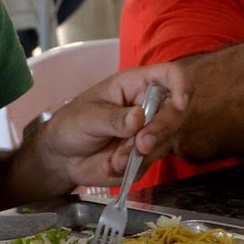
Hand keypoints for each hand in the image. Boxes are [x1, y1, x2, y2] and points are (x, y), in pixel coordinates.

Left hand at [29, 63, 191, 187]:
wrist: (62, 157)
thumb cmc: (72, 125)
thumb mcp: (87, 118)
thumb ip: (113, 119)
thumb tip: (139, 118)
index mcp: (135, 85)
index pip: (170, 75)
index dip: (181, 85)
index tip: (180, 103)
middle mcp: (147, 107)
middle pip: (176, 112)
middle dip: (161, 129)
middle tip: (141, 144)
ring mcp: (148, 133)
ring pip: (165, 141)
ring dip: (142, 153)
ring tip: (115, 158)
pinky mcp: (144, 157)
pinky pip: (150, 163)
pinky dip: (132, 167)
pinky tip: (111, 165)